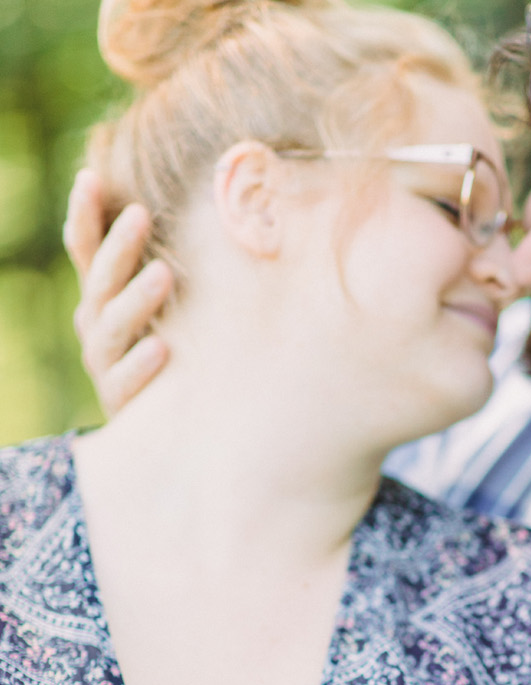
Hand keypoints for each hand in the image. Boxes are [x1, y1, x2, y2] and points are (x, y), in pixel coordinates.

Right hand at [64, 170, 172, 415]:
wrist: (159, 421)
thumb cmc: (170, 348)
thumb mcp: (164, 306)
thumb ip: (165, 264)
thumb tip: (205, 205)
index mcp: (101, 294)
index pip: (85, 247)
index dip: (85, 214)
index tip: (91, 177)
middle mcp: (95, 323)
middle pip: (101, 280)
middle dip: (119, 247)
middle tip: (141, 214)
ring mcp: (104, 361)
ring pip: (112, 326)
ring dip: (137, 299)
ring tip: (164, 274)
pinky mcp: (119, 399)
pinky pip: (125, 380)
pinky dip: (142, 364)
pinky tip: (162, 348)